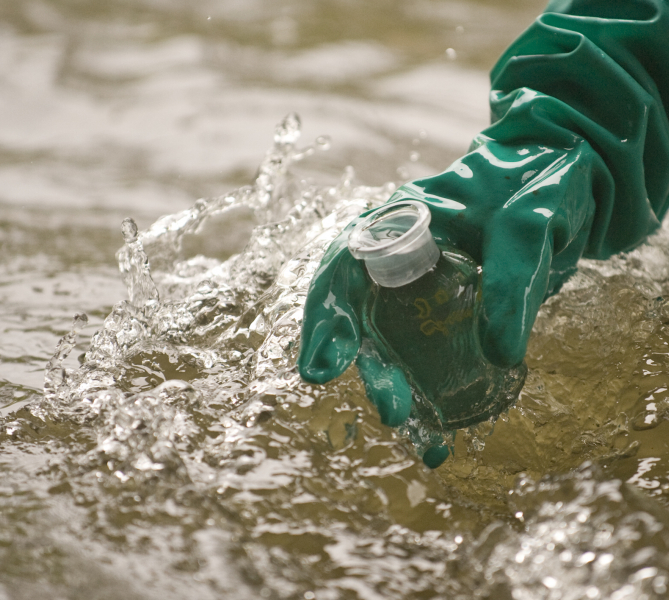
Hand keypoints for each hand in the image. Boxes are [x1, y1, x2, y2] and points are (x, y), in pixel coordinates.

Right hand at [298, 136, 599, 467]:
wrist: (563, 181)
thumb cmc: (534, 183)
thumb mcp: (527, 223)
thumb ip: (511, 279)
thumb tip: (501, 354)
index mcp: (397, 222)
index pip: (342, 267)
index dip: (325, 318)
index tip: (321, 369)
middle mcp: (394, 258)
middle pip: (360, 316)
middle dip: (370, 368)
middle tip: (391, 412)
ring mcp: (417, 288)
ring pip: (389, 344)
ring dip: (400, 390)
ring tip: (426, 441)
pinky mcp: (443, 312)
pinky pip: (424, 355)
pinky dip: (430, 393)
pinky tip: (441, 429)